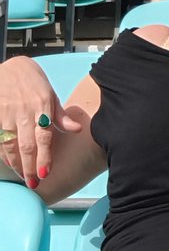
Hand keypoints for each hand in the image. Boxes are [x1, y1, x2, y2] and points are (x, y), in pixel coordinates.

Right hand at [0, 57, 81, 188]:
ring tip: (23, 177)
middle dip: (30, 167)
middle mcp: (24, 112)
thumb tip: (78, 130)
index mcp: (42, 106)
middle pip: (26, 145)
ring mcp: (7, 114)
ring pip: (10, 144)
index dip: (44, 156)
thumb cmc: (33, 81)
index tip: (45, 173)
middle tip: (34, 184)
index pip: (44, 137)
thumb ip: (61, 115)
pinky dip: (4, 153)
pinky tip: (9, 163)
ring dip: (16, 163)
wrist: (9, 67)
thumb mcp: (50, 94)